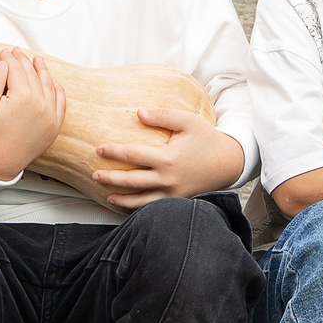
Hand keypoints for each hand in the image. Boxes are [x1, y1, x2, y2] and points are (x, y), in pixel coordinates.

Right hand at [0, 48, 66, 183]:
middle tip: (15, 52)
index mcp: (23, 98)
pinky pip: (61, 102)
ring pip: (49, 85)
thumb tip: (3, 64)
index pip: (17, 70)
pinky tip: (53, 81)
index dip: (9, 59)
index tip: (3, 52)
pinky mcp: (54, 126)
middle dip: (23, 61)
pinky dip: (58, 89)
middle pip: (32, 75)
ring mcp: (51, 116)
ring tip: (36, 60)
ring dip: (42, 70)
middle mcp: (41, 104)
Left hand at [91, 108, 246, 209]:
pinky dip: (138, 209)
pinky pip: (153, 208)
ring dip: (121, 199)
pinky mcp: (177, 201)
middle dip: (110, 179)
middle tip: (94, 175)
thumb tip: (138, 113)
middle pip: (131, 181)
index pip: (133, 156)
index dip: (114, 152)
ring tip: (107, 196)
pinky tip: (126, 206)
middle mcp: (168, 179)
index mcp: (167, 158)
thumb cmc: (206, 138)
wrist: (228, 162)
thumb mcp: (187, 121)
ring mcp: (172, 194)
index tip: (98, 149)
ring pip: (141, 201)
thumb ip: (163, 115)